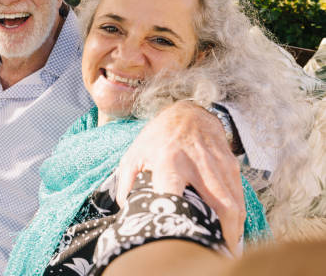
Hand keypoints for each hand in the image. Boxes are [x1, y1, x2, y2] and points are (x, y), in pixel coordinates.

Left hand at [115, 101, 244, 252]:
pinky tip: (231, 232)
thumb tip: (126, 210)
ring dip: (233, 231)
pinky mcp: (231, 164)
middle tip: (215, 254)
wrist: (187, 112)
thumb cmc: (156, 137)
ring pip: (234, 204)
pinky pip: (239, 196)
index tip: (180, 237)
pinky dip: (237, 218)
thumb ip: (125, 183)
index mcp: (169, 161)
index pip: (175, 193)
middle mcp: (197, 163)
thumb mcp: (134, 155)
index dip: (180, 217)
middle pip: (218, 205)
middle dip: (221, 235)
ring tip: (225, 250)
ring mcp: (218, 164)